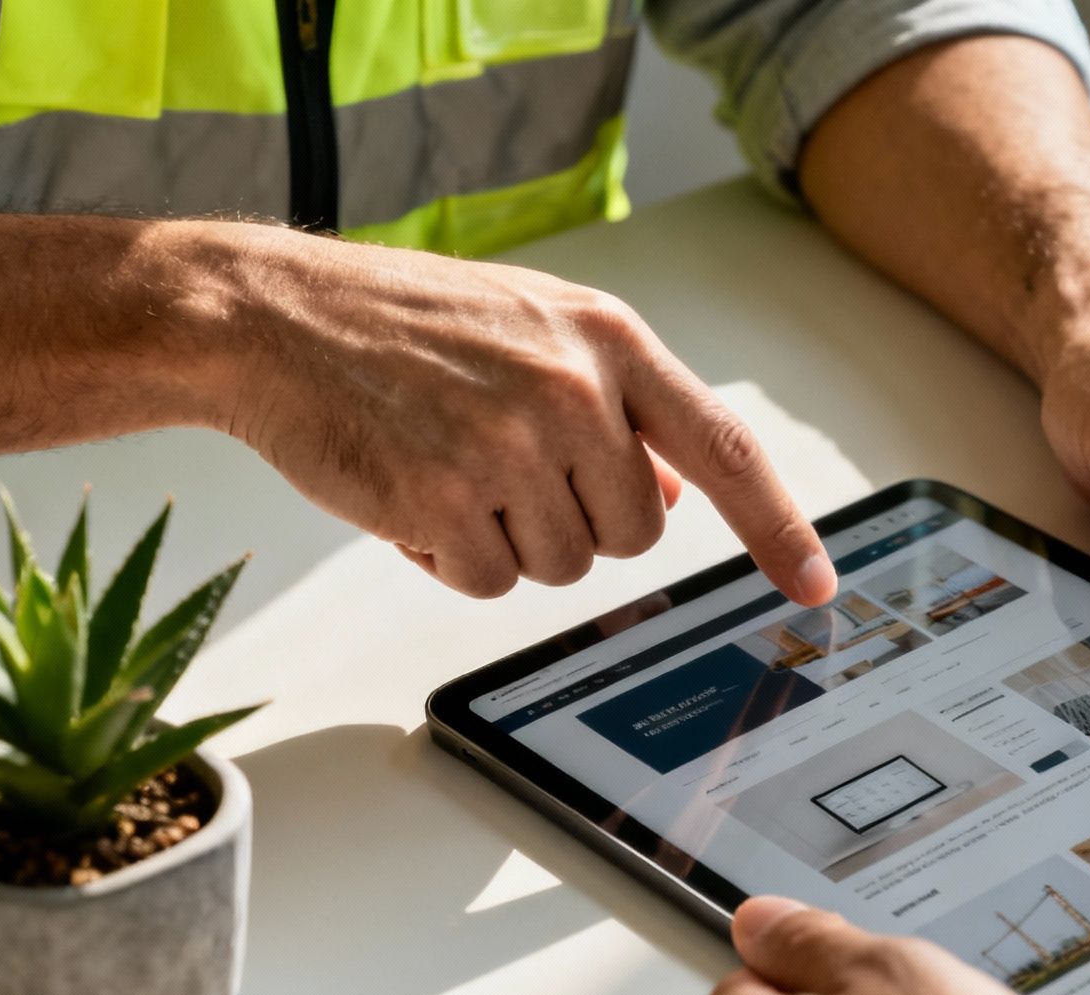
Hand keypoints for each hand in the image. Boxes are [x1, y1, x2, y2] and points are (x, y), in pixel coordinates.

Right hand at [212, 224, 835, 601]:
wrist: (273, 315)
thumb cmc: (409, 321)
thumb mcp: (537, 328)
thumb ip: (620, 404)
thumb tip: (676, 489)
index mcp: (611, 339)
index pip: (726, 450)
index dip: (780, 527)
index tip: (815, 584)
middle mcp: (573, 390)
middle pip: (636, 533)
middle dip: (579, 521)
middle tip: (508, 464)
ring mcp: (508, 445)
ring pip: (564, 565)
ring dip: (510, 538)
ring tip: (451, 462)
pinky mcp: (443, 498)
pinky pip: (489, 584)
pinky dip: (453, 558)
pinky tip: (416, 495)